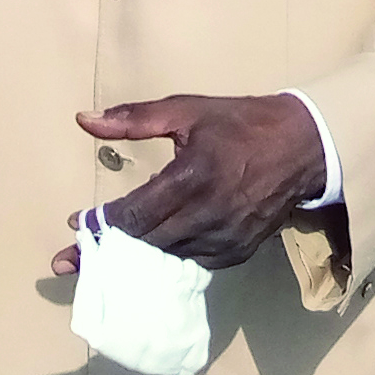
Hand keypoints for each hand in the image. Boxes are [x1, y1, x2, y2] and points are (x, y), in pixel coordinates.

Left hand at [55, 92, 327, 273]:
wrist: (303, 147)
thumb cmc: (239, 123)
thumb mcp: (186, 110)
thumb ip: (134, 118)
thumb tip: (84, 121)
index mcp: (191, 178)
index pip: (134, 215)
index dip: (101, 225)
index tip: (74, 228)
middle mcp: (207, 215)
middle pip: (144, 244)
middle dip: (106, 252)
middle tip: (71, 259)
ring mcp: (225, 240)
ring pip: (166, 259)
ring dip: (135, 260)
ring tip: (103, 260)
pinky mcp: (238, 254)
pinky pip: (192, 264)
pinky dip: (168, 260)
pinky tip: (148, 256)